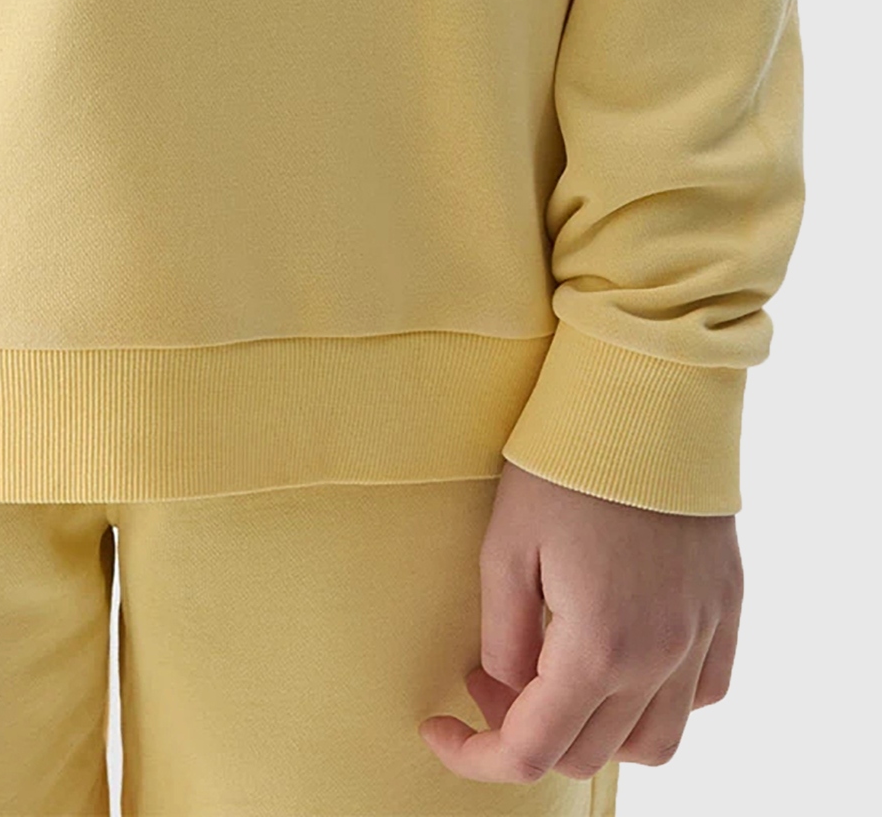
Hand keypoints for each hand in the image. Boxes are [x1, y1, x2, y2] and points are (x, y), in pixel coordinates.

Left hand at [420, 459, 741, 780]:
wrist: (643, 407)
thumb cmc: (562, 468)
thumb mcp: (505, 547)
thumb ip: (504, 634)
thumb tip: (504, 687)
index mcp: (597, 650)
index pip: (533, 749)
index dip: (476, 755)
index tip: (438, 729)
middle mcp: (659, 661)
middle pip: (589, 753)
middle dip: (526, 732)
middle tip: (485, 676)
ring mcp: (701, 641)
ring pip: (655, 744)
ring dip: (597, 732)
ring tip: (552, 675)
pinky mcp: (725, 614)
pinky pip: (700, 695)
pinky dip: (657, 702)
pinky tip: (617, 659)